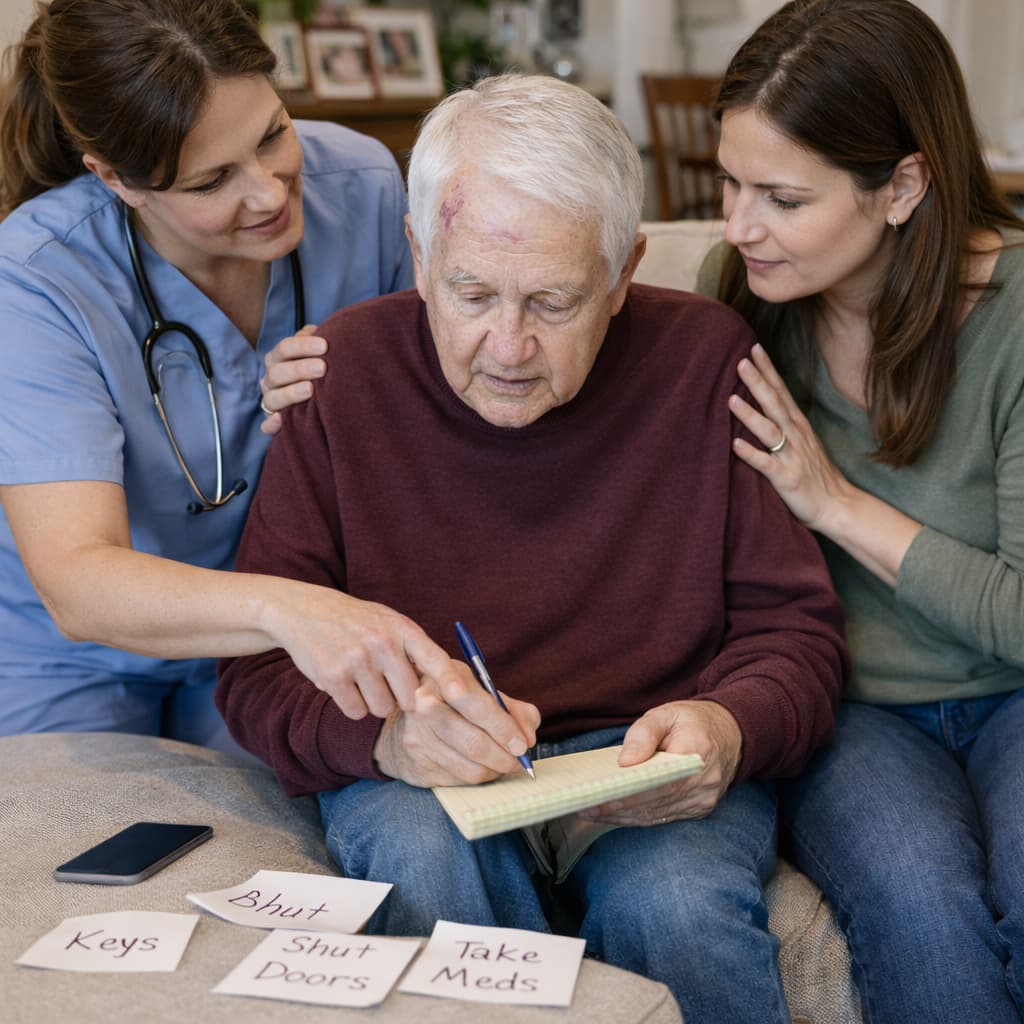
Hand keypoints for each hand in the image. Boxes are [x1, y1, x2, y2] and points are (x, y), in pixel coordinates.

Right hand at [259, 324, 326, 435]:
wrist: (317, 398)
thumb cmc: (318, 369)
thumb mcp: (316, 352)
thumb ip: (315, 340)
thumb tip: (316, 330)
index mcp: (278, 359)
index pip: (285, 348)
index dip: (303, 346)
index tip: (325, 346)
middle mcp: (270, 380)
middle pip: (277, 372)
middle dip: (300, 369)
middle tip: (322, 368)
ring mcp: (270, 401)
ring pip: (272, 398)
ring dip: (290, 393)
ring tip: (310, 390)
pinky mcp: (273, 424)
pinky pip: (267, 426)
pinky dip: (272, 424)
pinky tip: (281, 419)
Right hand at [270, 583, 464, 718]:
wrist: (304, 611)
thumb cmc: (356, 621)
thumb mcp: (389, 622)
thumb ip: (414, 650)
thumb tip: (444, 688)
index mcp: (402, 628)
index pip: (434, 658)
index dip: (450, 680)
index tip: (461, 697)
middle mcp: (382, 643)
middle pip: (409, 698)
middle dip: (400, 698)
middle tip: (383, 680)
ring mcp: (357, 660)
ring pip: (382, 709)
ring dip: (373, 702)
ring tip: (360, 678)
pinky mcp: (333, 676)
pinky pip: (355, 712)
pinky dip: (351, 705)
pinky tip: (343, 683)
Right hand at [373, 668, 540, 787]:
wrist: (401, 723)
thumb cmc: (447, 701)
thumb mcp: (477, 689)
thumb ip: (510, 707)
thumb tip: (528, 736)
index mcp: (441, 682)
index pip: (478, 707)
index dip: (505, 728)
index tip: (522, 743)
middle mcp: (424, 710)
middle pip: (475, 743)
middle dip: (506, 756)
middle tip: (520, 759)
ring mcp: (418, 742)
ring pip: (471, 769)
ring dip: (496, 770)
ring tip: (505, 763)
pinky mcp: (418, 769)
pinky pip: (460, 781)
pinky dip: (480, 777)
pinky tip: (484, 767)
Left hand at [578, 701, 741, 826]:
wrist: (730, 733)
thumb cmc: (692, 721)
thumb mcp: (666, 713)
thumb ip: (643, 733)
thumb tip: (624, 762)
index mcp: (697, 751)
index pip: (662, 782)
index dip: (630, 795)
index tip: (601, 797)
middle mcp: (705, 781)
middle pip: (656, 803)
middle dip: (617, 808)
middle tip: (582, 806)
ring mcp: (704, 799)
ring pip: (657, 815)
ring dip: (622, 816)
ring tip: (589, 811)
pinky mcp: (699, 809)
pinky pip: (663, 817)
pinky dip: (636, 817)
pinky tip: (612, 814)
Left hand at [728, 343, 853, 532]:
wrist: (837, 506)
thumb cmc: (814, 475)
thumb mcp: (801, 443)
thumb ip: (783, 424)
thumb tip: (763, 404)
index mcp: (797, 426)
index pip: (781, 391)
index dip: (769, 370)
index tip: (754, 348)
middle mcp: (796, 436)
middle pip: (775, 404)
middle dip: (758, 382)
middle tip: (741, 361)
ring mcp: (792, 456)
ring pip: (769, 431)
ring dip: (750, 415)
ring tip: (731, 399)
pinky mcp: (787, 478)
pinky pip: (766, 465)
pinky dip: (751, 454)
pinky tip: (734, 445)